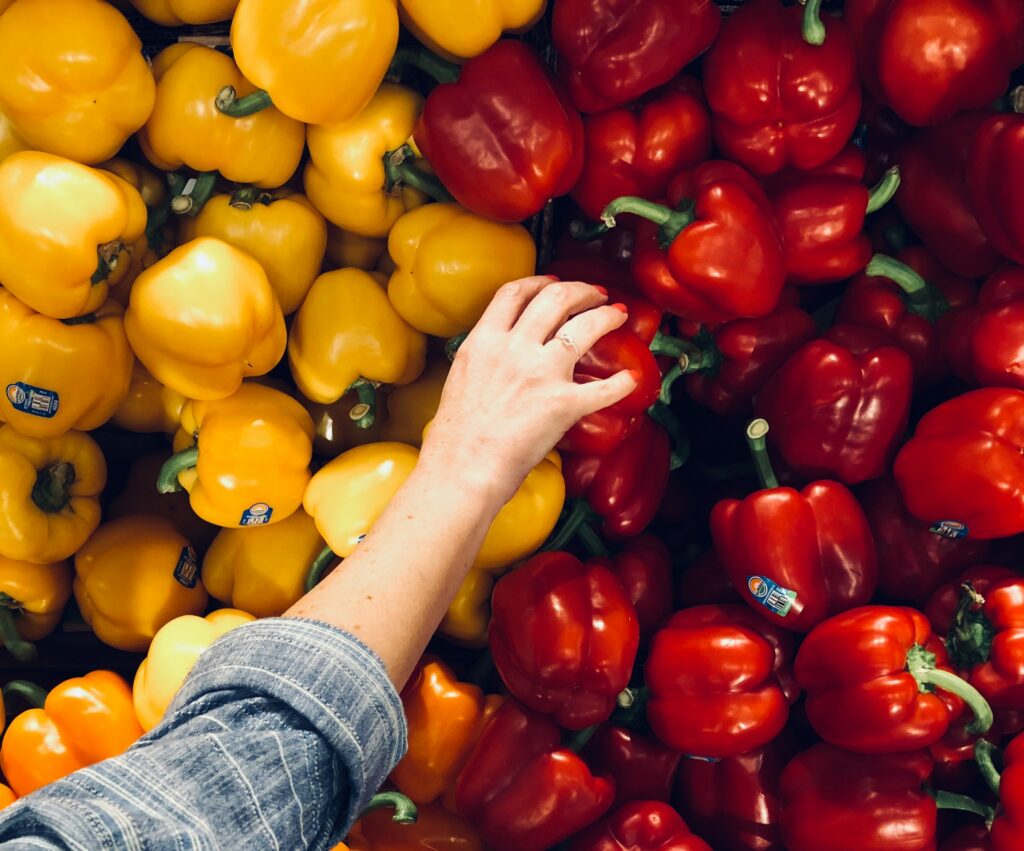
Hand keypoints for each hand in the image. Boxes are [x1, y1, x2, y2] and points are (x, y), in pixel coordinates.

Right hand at [420, 275, 636, 506]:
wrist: (463, 467)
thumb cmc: (456, 436)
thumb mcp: (461, 378)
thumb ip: (484, 358)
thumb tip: (499, 355)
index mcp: (484, 341)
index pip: (514, 293)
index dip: (540, 281)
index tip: (555, 282)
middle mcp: (514, 349)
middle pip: (555, 298)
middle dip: (582, 290)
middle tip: (596, 294)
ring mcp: (541, 373)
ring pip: (585, 326)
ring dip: (607, 316)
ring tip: (618, 315)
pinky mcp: (563, 403)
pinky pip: (604, 388)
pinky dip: (622, 384)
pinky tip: (632, 379)